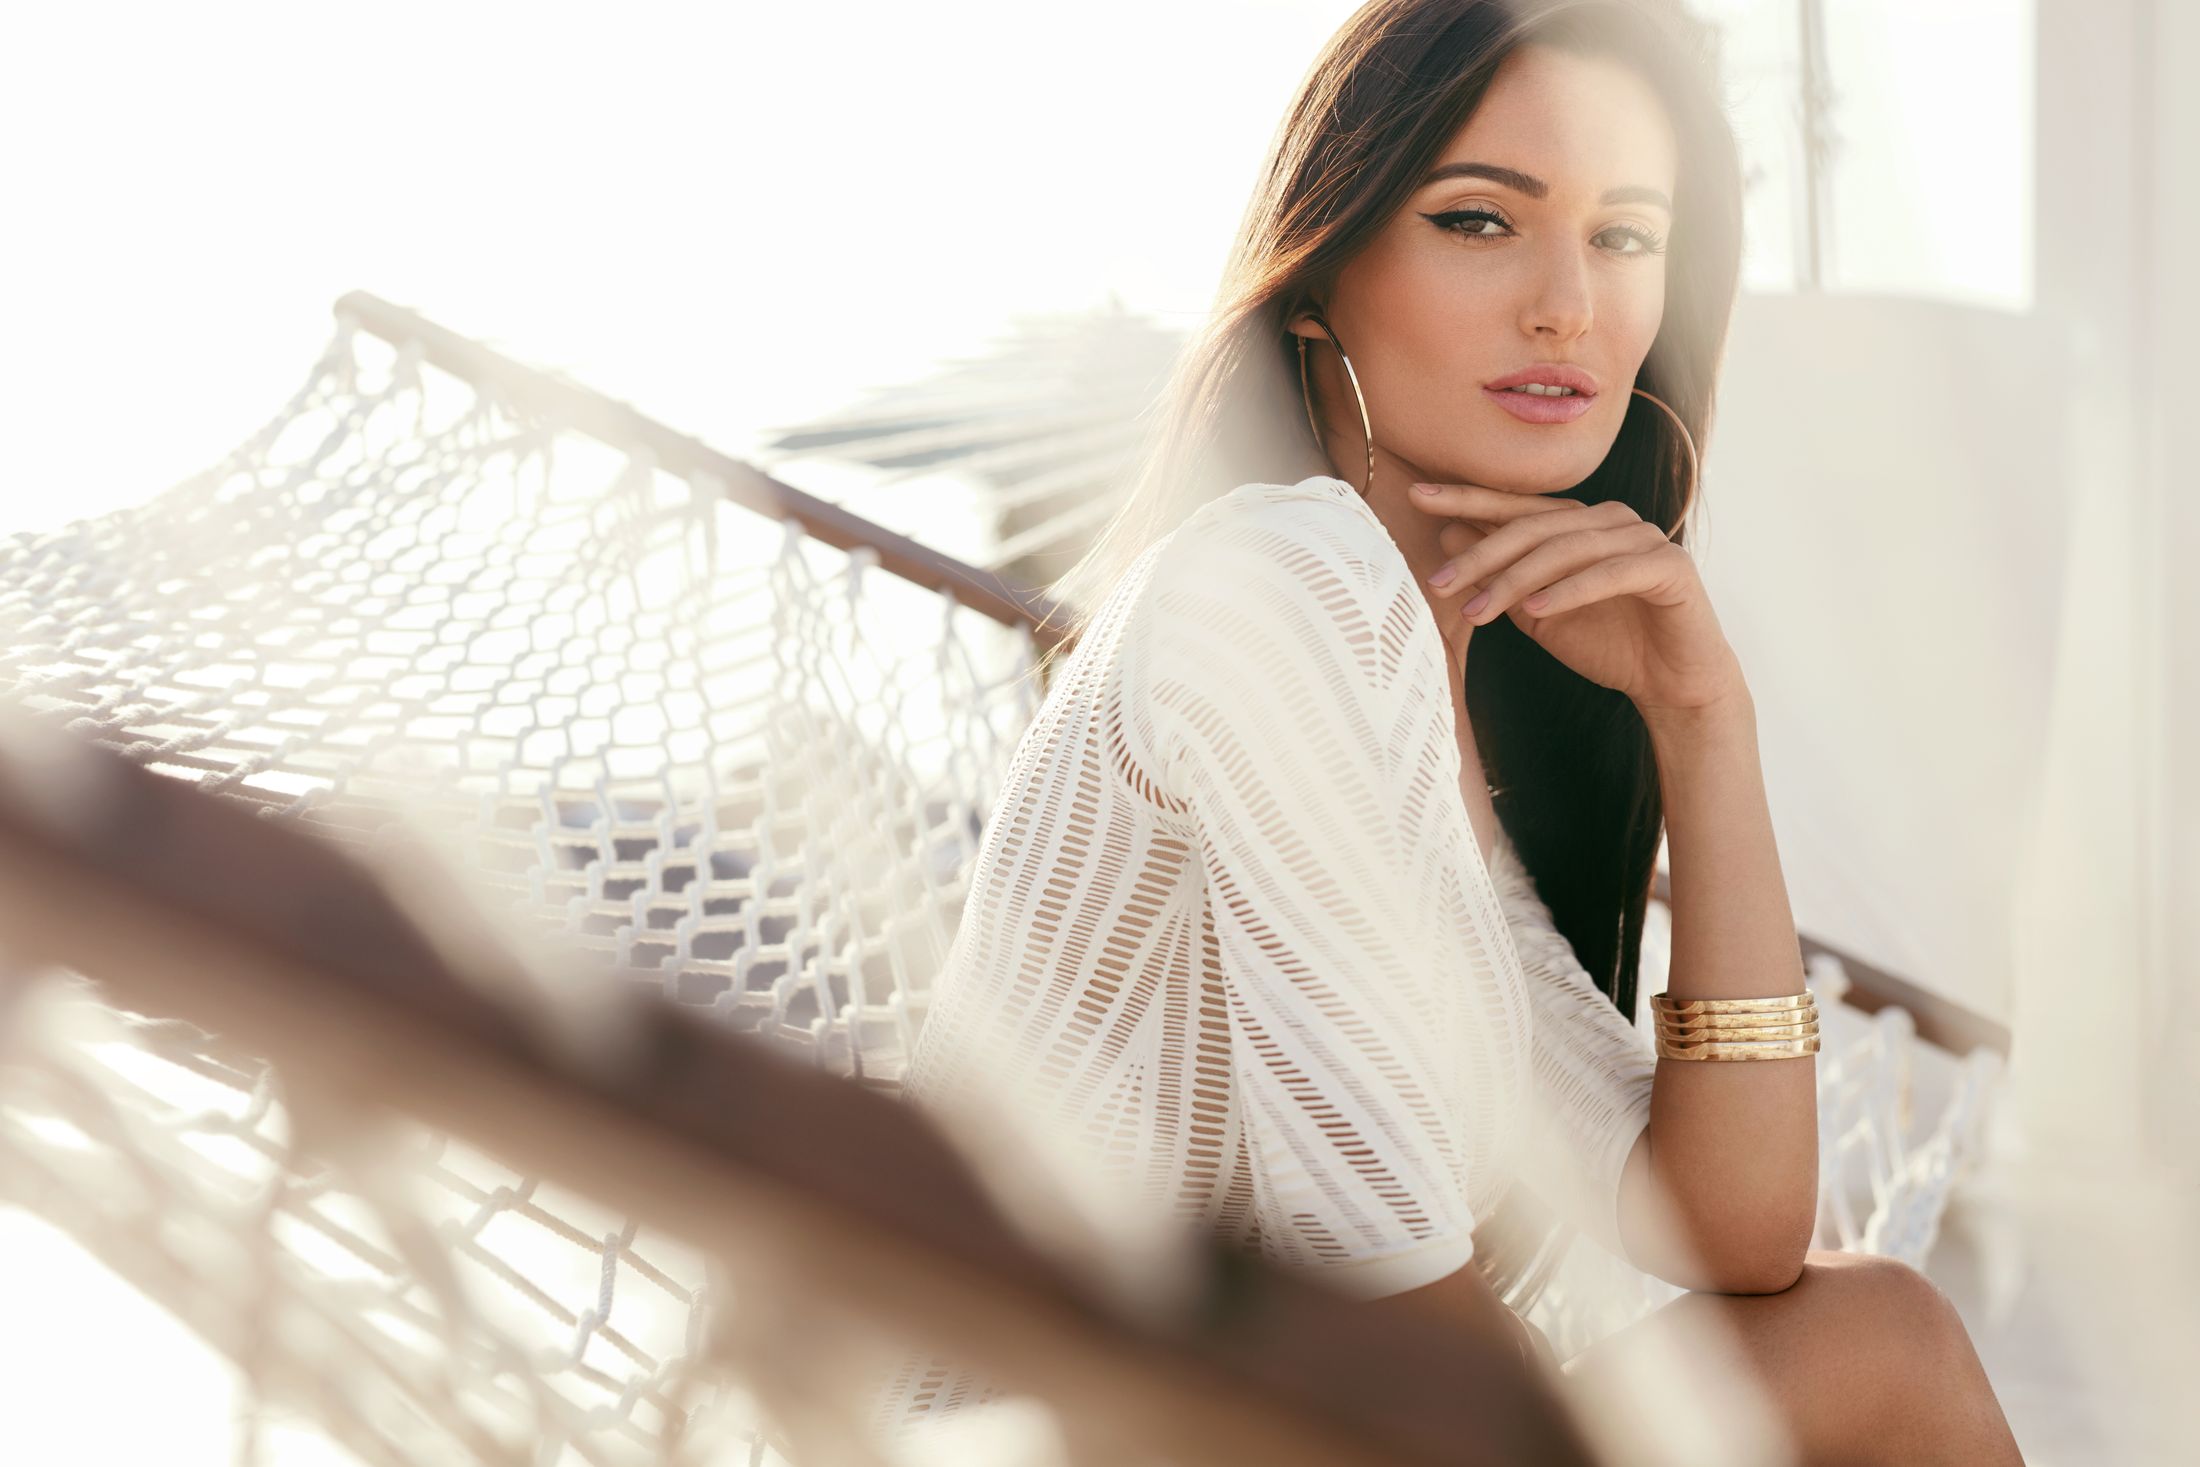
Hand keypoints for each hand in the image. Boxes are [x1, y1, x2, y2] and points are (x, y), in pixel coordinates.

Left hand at [1409, 480, 1745, 717]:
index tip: (1417, 497)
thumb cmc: (1606, 643)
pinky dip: (1571, 590)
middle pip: (1535, 526)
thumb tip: (1447, 534)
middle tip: (1438, 582)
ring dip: (1517, 580)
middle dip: (1481, 554)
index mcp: (1577, 523)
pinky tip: (1536, 610)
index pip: (1515, 506)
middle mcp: (1610, 519)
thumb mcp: (1536, 612)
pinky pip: (1612, 572)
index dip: (1466, 499)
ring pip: (1567, 548)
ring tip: (1478, 611)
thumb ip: (1500, 575)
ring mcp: (1643, 537)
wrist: (1672, 683)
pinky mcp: (1670, 567)